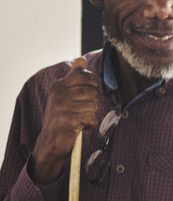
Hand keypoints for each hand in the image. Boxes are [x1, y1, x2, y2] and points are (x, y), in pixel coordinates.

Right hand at [30, 57, 99, 183]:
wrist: (51, 141)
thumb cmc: (61, 117)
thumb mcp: (65, 94)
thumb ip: (74, 77)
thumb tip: (80, 59)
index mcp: (58, 86)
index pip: (85, 76)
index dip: (92, 85)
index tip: (86, 95)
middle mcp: (59, 94)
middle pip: (92, 91)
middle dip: (92, 103)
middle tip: (81, 111)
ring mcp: (62, 107)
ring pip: (93, 105)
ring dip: (91, 114)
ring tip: (80, 119)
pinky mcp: (68, 120)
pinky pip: (91, 118)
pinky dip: (90, 124)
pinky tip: (80, 127)